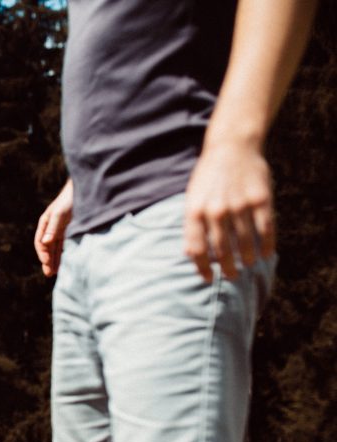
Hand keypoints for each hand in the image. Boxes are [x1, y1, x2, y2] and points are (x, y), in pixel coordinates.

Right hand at [34, 179, 72, 276]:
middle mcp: (52, 227)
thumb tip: (45, 243)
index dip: (43, 254)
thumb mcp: (60, 213)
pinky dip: (64, 254)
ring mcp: (61, 229)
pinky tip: (66, 262)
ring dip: (55, 260)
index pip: (41, 242)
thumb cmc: (71, 198)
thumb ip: (53, 228)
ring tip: (55, 272)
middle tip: (49, 274)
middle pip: (47, 247)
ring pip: (56, 248)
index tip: (47, 264)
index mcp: (46, 222)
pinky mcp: (71, 229)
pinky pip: (65, 245)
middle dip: (47, 261)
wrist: (86, 188)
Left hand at [184, 139, 274, 281]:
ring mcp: (239, 205)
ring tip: (248, 265)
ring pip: (245, 243)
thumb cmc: (208, 178)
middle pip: (222, 251)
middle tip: (231, 276)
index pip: (196, 250)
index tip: (208, 279)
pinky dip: (267, 245)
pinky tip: (266, 254)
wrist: (231, 147)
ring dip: (247, 259)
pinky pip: (266, 229)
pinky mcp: (260, 199)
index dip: (202, 268)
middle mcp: (216, 210)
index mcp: (194, 212)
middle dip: (227, 268)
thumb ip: (191, 225)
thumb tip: (190, 254)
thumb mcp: (192, 199)